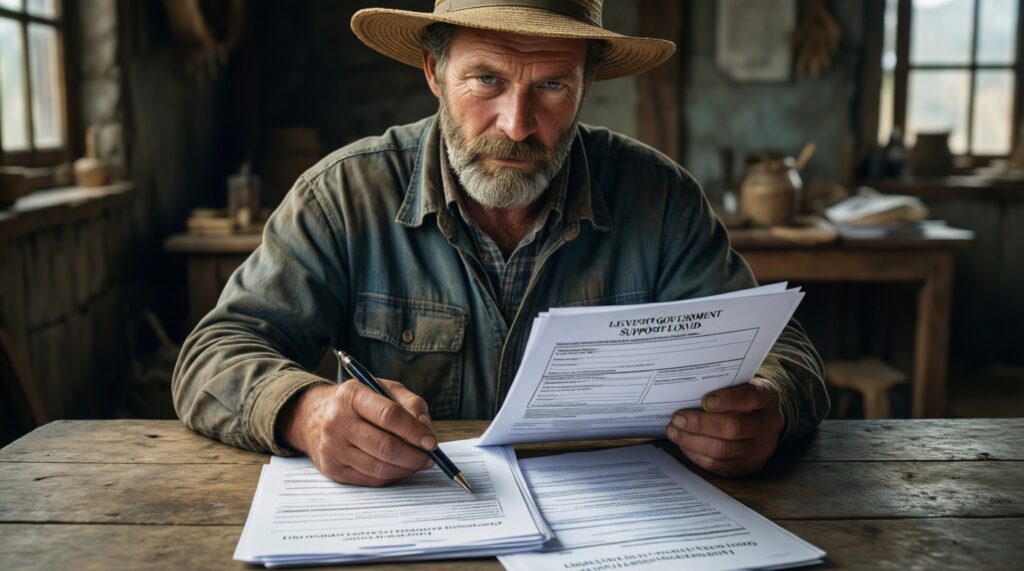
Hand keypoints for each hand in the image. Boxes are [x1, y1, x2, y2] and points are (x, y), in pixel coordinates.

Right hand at [278, 379, 437, 486]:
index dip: (414, 431)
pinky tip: (399, 468)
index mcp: (352, 395)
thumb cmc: (358, 402)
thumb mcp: (383, 389)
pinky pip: (370, 479)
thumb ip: (410, 405)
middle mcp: (337, 421)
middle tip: (429, 458)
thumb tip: (427, 433)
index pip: (389, 415)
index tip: (431, 442)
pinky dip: (391, 476)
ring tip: (418, 463)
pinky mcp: (333, 469)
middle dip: (414, 456)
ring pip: (379, 467)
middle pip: (385, 446)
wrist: (312, 416)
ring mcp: (333, 448)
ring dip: (405, 469)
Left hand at [666, 379, 783, 476]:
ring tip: (674, 432)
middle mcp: (769, 423)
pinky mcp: (750, 466)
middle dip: (700, 424)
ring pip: (724, 450)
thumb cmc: (741, 396)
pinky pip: (720, 465)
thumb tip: (685, 393)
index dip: (726, 400)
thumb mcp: (738, 383)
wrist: (762, 418)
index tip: (704, 401)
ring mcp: (762, 448)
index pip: (749, 397)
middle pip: (734, 428)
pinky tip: (685, 445)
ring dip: (693, 442)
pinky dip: (698, 456)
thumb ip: (719, 386)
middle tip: (677, 419)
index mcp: (767, 396)